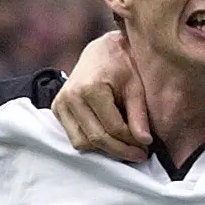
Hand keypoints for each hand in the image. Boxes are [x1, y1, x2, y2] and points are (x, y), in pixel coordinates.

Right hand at [51, 32, 150, 161]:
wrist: (102, 50)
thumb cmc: (122, 65)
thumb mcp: (135, 87)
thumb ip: (139, 116)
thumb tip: (144, 141)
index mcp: (91, 88)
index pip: (113, 127)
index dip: (131, 142)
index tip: (146, 147)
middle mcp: (71, 97)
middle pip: (96, 138)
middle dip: (120, 150)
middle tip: (139, 154)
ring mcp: (60, 104)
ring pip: (82, 142)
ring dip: (105, 149)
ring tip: (125, 145)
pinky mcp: (57, 109)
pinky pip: (74, 136)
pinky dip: (92, 142)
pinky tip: (110, 138)